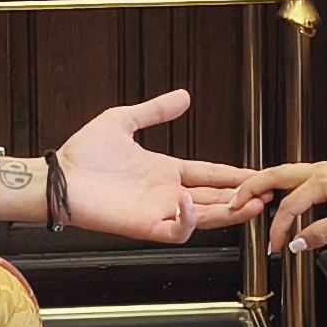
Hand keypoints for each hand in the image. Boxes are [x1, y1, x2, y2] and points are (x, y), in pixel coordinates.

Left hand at [54, 92, 255, 242]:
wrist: (59, 178)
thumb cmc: (83, 154)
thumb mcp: (124, 120)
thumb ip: (155, 110)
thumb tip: (183, 96)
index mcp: (166, 171)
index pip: (210, 173)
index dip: (234, 174)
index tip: (258, 173)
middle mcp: (166, 193)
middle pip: (215, 198)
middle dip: (242, 196)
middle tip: (267, 192)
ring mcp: (158, 211)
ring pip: (204, 217)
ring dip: (229, 212)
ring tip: (251, 203)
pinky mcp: (144, 226)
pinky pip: (176, 230)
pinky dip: (188, 221)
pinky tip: (194, 204)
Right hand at [241, 159, 326, 255]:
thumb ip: (320, 234)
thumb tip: (297, 243)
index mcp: (321, 182)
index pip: (289, 207)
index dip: (279, 229)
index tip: (277, 246)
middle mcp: (318, 171)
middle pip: (274, 176)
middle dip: (251, 188)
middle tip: (235, 202)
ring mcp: (321, 170)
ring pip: (283, 173)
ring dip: (263, 184)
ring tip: (247, 195)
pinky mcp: (326, 173)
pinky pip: (294, 176)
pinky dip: (279, 184)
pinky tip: (276, 194)